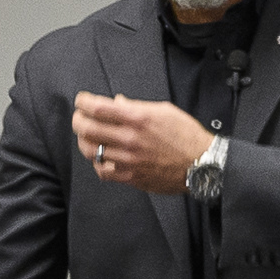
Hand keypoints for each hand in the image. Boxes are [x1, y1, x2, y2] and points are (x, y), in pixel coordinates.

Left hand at [71, 92, 211, 194]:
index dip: (84, 102)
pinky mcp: (131, 177)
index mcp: (138, 118)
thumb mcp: (163, 110)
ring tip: (87, 136)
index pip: (98, 107)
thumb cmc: (186, 135)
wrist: (201, 163)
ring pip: (91, 150)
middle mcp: (130, 139)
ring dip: (84, 141)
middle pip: (88, 128)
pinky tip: (101, 157)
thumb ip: (136, 106)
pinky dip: (97, 163)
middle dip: (78, 120)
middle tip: (79, 118)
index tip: (82, 101)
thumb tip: (117, 102)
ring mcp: (128, 160)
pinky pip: (103, 171)